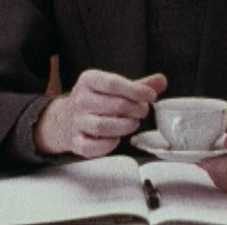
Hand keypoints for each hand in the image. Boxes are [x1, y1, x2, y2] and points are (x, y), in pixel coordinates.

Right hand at [33, 69, 166, 157]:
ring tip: (133, 123)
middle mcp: (80, 99)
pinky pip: (91, 147)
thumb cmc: (95, 100)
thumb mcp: (113, 87)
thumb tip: (161, 81)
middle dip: (135, 109)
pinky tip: (116, 139)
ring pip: (102, 126)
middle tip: (143, 111)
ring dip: (124, 126)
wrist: (65, 119)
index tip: (151, 96)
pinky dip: (107, 145)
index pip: (113, 83)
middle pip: (113, 105)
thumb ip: (138, 85)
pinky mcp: (75, 141)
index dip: (136, 90)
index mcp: (89, 80)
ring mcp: (76, 121)